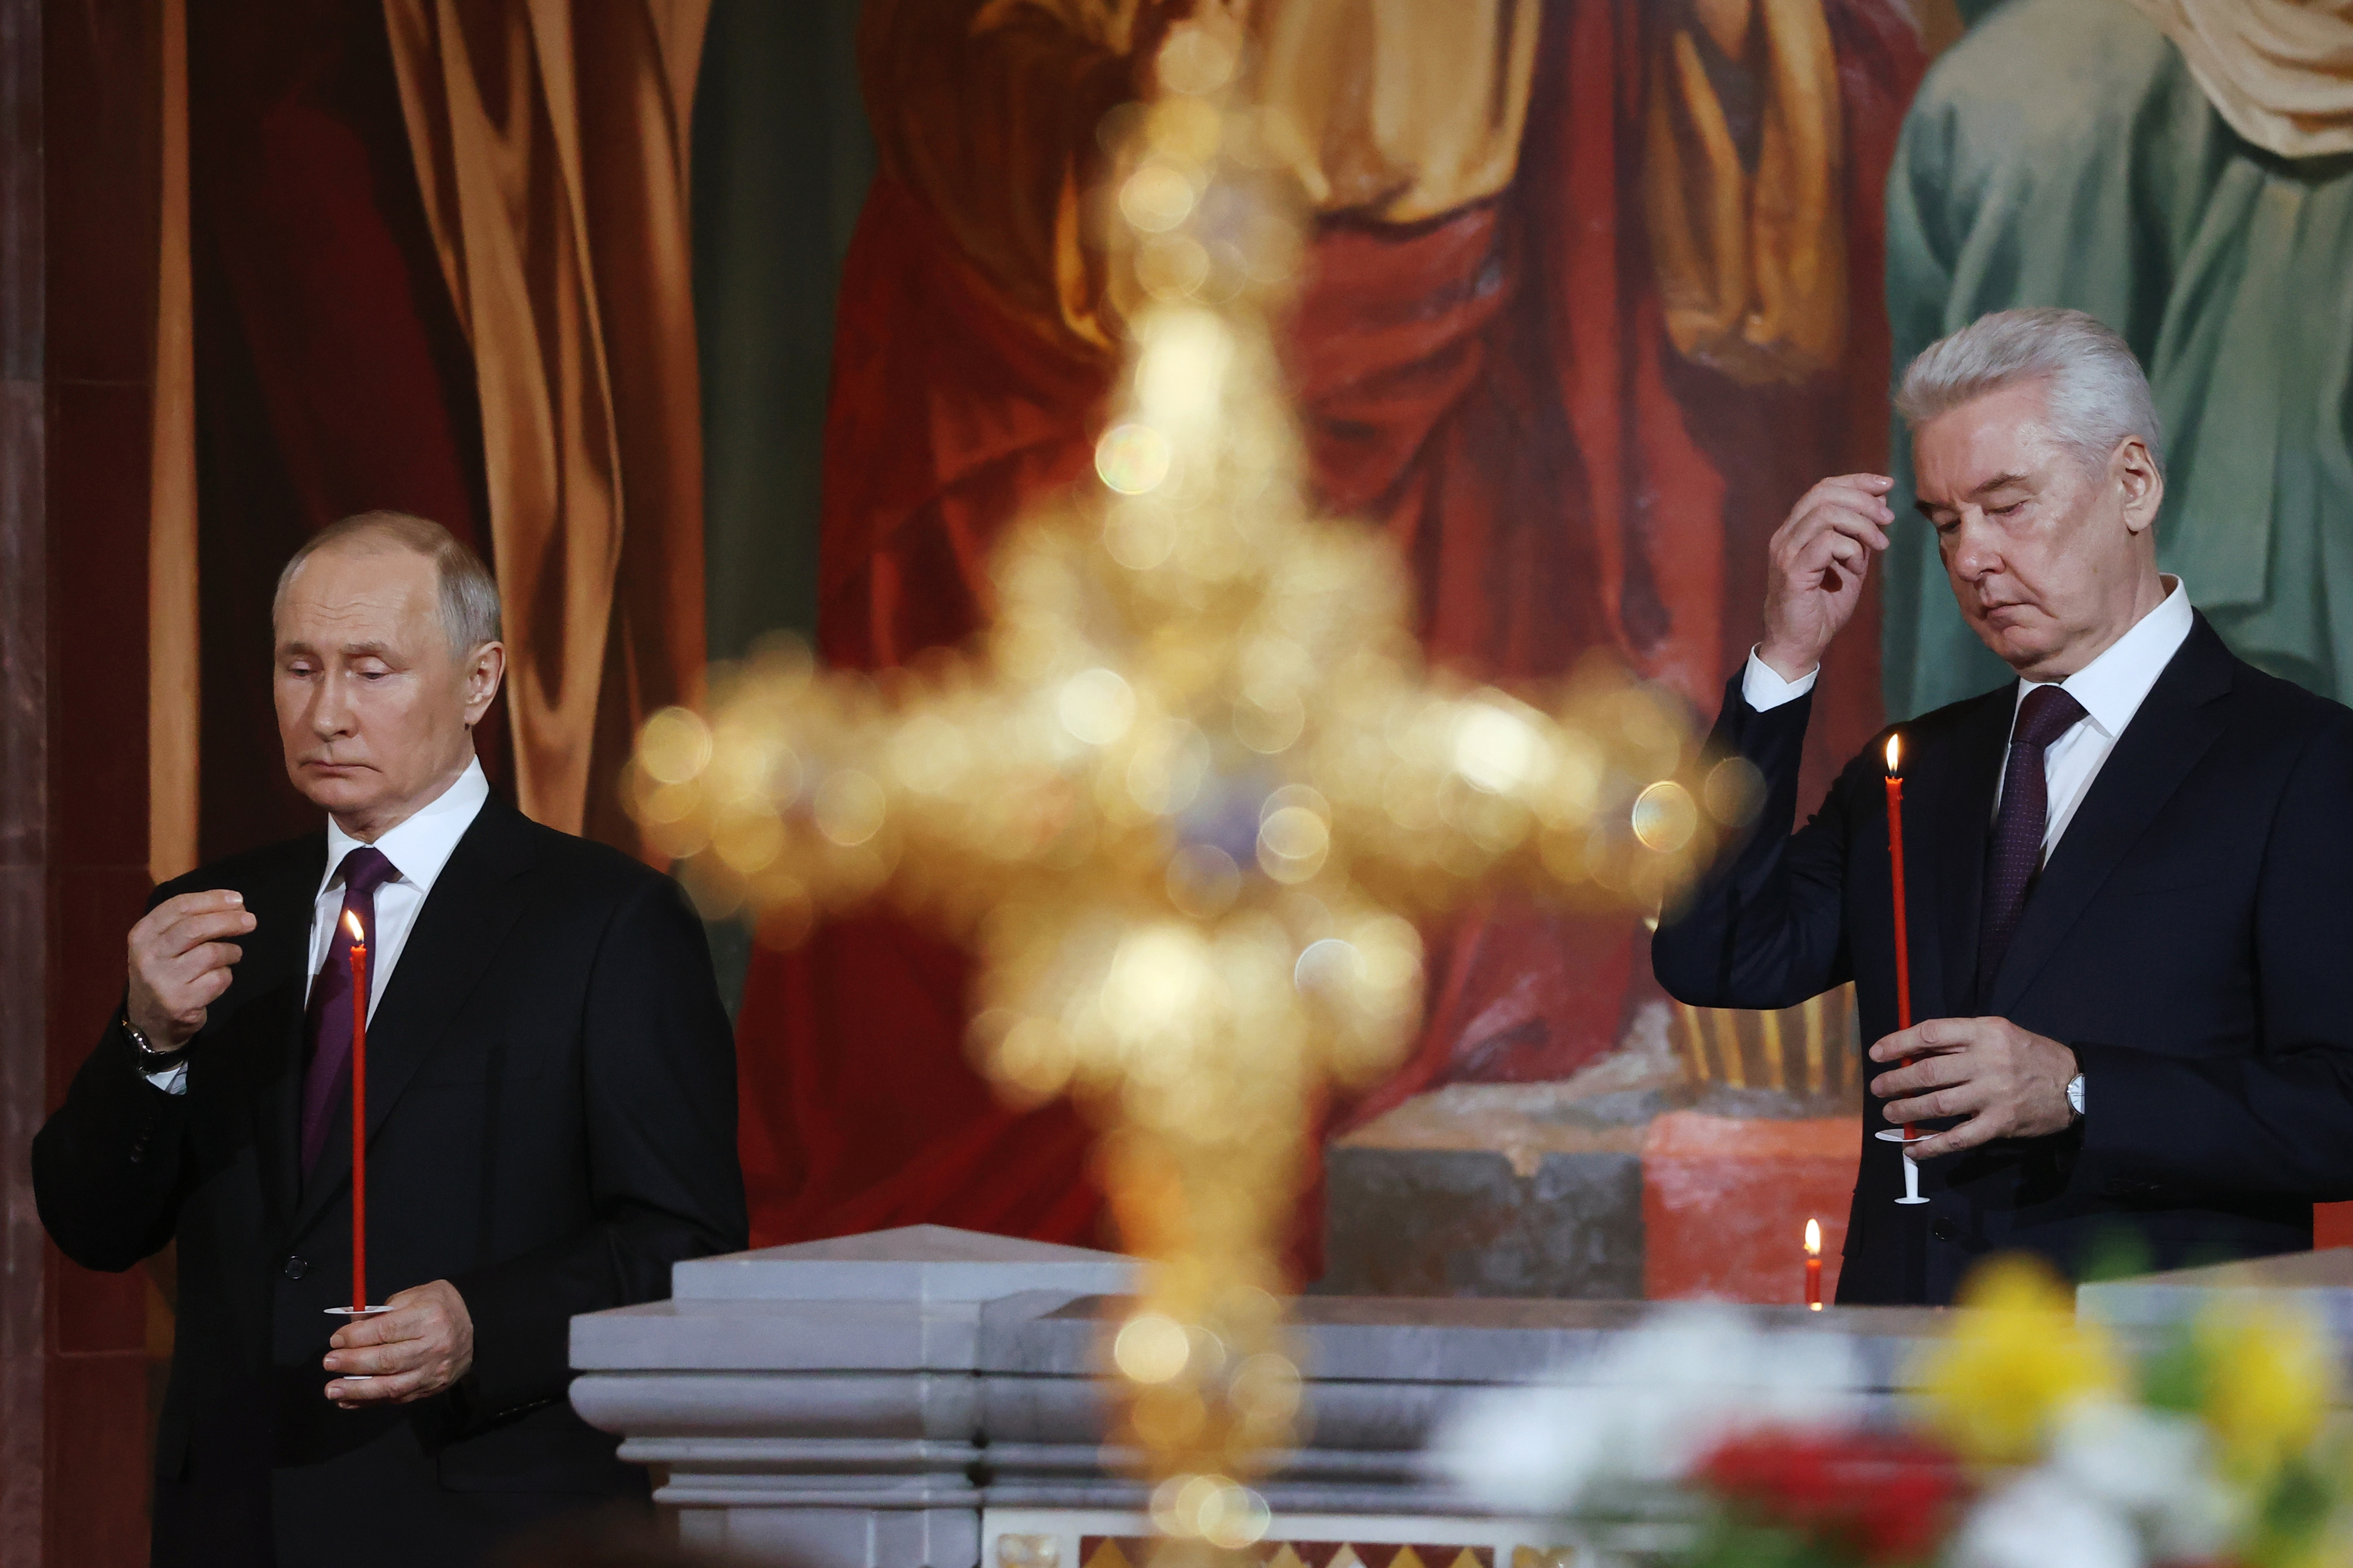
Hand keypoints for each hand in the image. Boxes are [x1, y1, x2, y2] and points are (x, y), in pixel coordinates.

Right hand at [127, 890, 255, 1050]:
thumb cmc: (165, 971)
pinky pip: (218, 979)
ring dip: (231, 951)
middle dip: (229, 920)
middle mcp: (148, 956)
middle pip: (196, 928)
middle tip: (251, 921)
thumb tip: (234, 904)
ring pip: (211, 953)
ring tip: (232, 954)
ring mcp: (163, 981)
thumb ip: (189, 921)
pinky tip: (219, 977)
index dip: (213, 899)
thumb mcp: (163, 943)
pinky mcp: (180, 1002)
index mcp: (143, 934)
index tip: (238, 899)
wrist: (150, 1021)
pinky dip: (226, 975)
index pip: (180, 907)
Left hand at [325, 1279, 474, 1406]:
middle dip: (353, 1363)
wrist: (477, 1326)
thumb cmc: (439, 1305)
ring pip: (391, 1386)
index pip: (386, 1331)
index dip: (356, 1337)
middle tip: (328, 1363)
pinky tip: (349, 1400)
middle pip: (387, 1360)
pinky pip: (397, 1398)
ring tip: (332, 1390)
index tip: (335, 1340)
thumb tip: (350, 1330)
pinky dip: (370, 1401)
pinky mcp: (432, 1388)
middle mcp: (434, 1347)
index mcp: (429, 1317)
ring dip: (357, 1390)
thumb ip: (383, 1313)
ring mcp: (434, 1371)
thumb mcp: (414, 1296)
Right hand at [1757, 474, 1895, 680]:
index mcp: (1796, 530)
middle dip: (1864, 500)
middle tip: (1888, 519)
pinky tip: (1857, 568)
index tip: (1887, 484)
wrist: (1800, 645)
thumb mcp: (1849, 562)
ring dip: (1862, 524)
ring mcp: (1786, 552)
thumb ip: (1859, 534)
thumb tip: (1880, 500)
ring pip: (1827, 513)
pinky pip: (1828, 542)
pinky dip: (1851, 549)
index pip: (1823, 488)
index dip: (1857, 481)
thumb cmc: (1823, 606)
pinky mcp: (1793, 571)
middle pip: (1824, 494)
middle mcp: (1785, 536)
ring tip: (1880, 544)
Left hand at [1868, 1016, 2079, 1160]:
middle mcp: (1988, 1061)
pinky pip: (1958, 1138)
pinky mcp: (2000, 1124)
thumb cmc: (2029, 1056)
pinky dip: (1931, 1145)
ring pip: (1938, 1104)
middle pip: (1928, 1071)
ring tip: (1890, 1113)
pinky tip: (1912, 1148)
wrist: (2076, 1085)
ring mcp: (1994, 1094)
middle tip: (1878, 1088)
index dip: (1897, 1043)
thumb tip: (1912, 1052)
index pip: (1930, 1033)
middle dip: (1896, 1081)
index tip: (1877, 1053)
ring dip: (1906, 1111)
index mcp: (1985, 1032)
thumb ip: (1960, 1040)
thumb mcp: (1999, 1033)